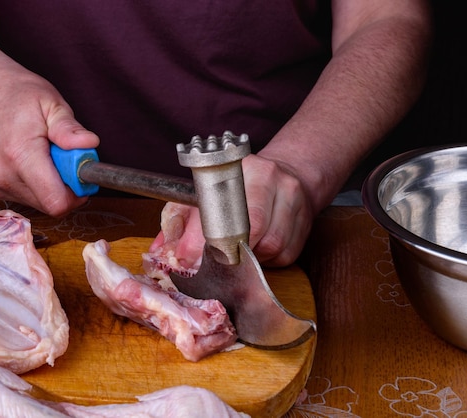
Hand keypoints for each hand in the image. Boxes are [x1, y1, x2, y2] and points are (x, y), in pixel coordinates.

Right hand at [0, 66, 99, 215]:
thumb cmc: (15, 92)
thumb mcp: (50, 103)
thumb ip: (69, 129)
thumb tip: (90, 144)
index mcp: (20, 155)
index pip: (56, 201)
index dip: (76, 193)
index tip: (80, 173)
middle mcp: (2, 175)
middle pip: (49, 204)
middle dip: (64, 185)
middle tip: (61, 156)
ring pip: (37, 202)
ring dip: (48, 184)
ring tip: (42, 153)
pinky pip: (23, 197)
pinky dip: (33, 184)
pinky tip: (26, 160)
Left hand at [150, 154, 313, 267]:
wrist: (291, 173)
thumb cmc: (242, 185)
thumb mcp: (209, 191)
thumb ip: (184, 220)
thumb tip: (160, 252)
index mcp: (246, 168)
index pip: (224, 207)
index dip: (204, 238)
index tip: (188, 258)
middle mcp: (273, 180)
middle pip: (253, 228)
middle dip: (231, 251)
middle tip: (218, 259)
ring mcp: (293, 201)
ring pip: (270, 246)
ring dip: (251, 257)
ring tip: (241, 250)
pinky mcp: (306, 224)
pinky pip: (285, 255)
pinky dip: (269, 260)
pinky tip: (260, 249)